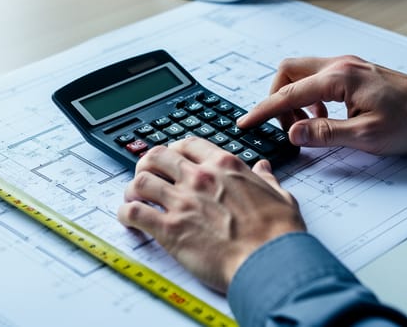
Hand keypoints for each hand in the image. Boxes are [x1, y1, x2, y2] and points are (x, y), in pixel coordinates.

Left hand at [117, 138, 305, 291]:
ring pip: (141, 181)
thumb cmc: (278, 234)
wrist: (270, 262)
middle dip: (148, 164)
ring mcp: (182, 201)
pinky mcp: (169, 229)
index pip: (189, 144)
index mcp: (225, 166)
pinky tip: (128, 219)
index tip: (172, 158)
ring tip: (134, 198)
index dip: (175, 149)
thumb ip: (266, 180)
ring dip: (133, 189)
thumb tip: (263, 169)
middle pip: (158, 156)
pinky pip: (135, 212)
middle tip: (147, 175)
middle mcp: (200, 178)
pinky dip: (126, 213)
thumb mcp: (280, 196)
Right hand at [238, 55, 406, 154]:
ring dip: (294, 98)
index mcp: (339, 78)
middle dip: (276, 99)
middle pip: (288, 72)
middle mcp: (340, 64)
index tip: (245, 123)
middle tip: (282, 127)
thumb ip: (324, 133)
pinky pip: (318, 78)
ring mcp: (347, 65)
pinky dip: (310, 96)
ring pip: (302, 73)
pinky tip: (323, 117)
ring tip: (306, 126)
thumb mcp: (366, 136)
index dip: (263, 111)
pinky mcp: (354, 72)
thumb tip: (293, 133)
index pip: (288, 94)